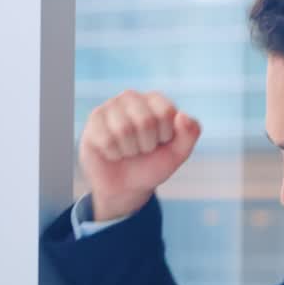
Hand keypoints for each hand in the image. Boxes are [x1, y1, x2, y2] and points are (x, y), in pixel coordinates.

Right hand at [78, 90, 201, 220]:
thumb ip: (190, 134)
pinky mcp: (93, 120)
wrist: (126, 186)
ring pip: (124, 130)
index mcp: (156, 100)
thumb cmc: (152, 164)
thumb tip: (182, 116)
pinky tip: (113, 152)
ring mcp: (110, 107)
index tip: (162, 142)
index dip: (166, 135)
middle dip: (147, 145)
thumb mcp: (178, 153)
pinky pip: (107, 140)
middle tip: (143, 149)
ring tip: (128, 151)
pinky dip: (114, 154)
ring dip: (130, 150)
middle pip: (145, 121)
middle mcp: (132, 97)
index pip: (167, 112)